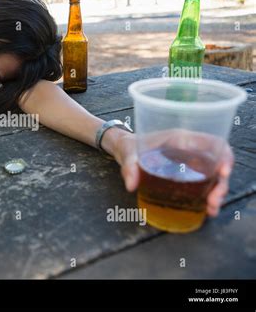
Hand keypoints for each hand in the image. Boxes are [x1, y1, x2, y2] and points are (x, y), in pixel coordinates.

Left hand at [112, 130, 233, 216]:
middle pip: (217, 163)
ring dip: (218, 192)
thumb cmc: (129, 146)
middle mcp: (190, 149)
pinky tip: (207, 209)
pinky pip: (204, 183)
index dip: (223, 156)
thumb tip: (131, 185)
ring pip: (214, 175)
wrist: (124, 149)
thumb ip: (129, 167)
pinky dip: (209, 195)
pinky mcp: (187, 173)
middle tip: (214, 201)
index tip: (223, 173)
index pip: (212, 142)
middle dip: (221, 183)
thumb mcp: (127, 154)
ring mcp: (190, 161)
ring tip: (211, 209)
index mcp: (181, 138)